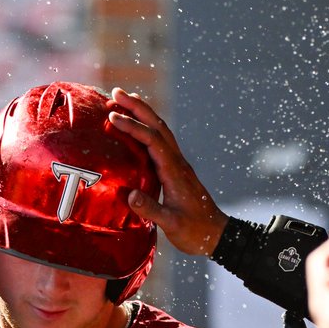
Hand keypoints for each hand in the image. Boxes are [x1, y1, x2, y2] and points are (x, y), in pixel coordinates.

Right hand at [106, 88, 228, 255]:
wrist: (215, 235)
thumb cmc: (195, 232)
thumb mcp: (172, 225)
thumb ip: (151, 210)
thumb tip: (130, 195)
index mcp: (174, 172)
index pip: (152, 140)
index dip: (133, 127)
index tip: (112, 117)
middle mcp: (177, 162)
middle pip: (158, 126)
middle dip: (137, 107)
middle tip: (116, 92)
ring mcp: (178, 165)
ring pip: (161, 130)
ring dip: (143, 113)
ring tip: (124, 100)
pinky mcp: (176, 170)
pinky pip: (161, 141)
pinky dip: (147, 128)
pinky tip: (137, 128)